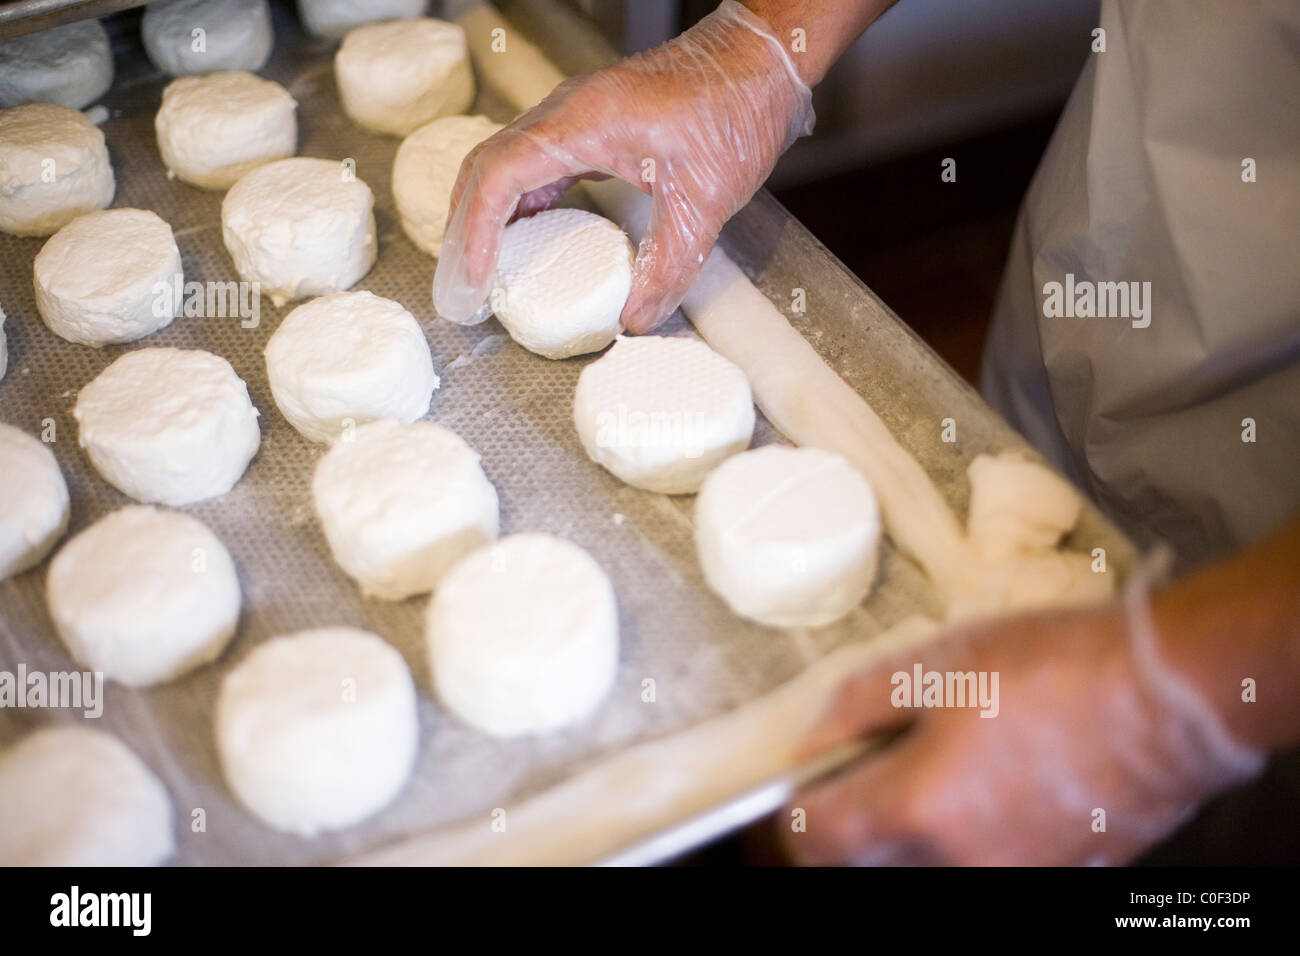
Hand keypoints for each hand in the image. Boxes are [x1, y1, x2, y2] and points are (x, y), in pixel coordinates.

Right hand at [433, 0, 813, 331]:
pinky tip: (535, 236)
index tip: (473, 277)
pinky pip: (541, 161)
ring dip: (492, 212)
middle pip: (487, 166)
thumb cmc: (736, 107)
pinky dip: (526, 201)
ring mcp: (580, 115)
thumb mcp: (704, 201)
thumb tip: (637, 320)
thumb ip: (669, 267)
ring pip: (510, 162)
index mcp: (580, 123)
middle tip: (466, 281)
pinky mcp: (598, 124)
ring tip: (488, 265)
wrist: (764, 59)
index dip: (475, 230)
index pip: (497, 175)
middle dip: (467, 224)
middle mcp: (568, 113)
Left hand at [781, 601, 1263, 864]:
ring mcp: (1011, 876)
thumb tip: (812, 735)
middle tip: (860, 764)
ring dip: (908, 827)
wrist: (1173, 694)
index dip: (791, 808)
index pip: (813, 838)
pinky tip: (990, 777)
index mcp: (917, 810)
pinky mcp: (1056, 874)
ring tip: (935, 759)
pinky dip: (965, 833)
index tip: (796, 782)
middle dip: (846, 821)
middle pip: (863, 861)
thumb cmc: (1057, 667)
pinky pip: (982, 862)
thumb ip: (859, 702)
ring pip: (922, 865)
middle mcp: (957, 863)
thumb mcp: (940, 661)